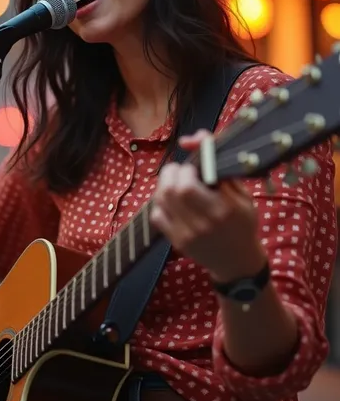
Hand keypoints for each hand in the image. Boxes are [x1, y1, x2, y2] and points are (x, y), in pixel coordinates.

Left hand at [150, 131, 265, 280]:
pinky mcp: (177, 241)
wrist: (238, 262)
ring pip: (161, 200)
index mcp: (223, 208)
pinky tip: (173, 200)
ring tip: (177, 181)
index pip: (190, 183)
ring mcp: (187, 234)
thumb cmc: (243, 222)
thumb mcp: (242, 194)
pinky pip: (157, 215)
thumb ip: (220, 166)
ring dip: (165, 184)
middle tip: (183, 170)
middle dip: (173, 172)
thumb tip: (193, 138)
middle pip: (171, 190)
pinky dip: (161, 202)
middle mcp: (203, 222)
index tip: (196, 165)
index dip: (187, 168)